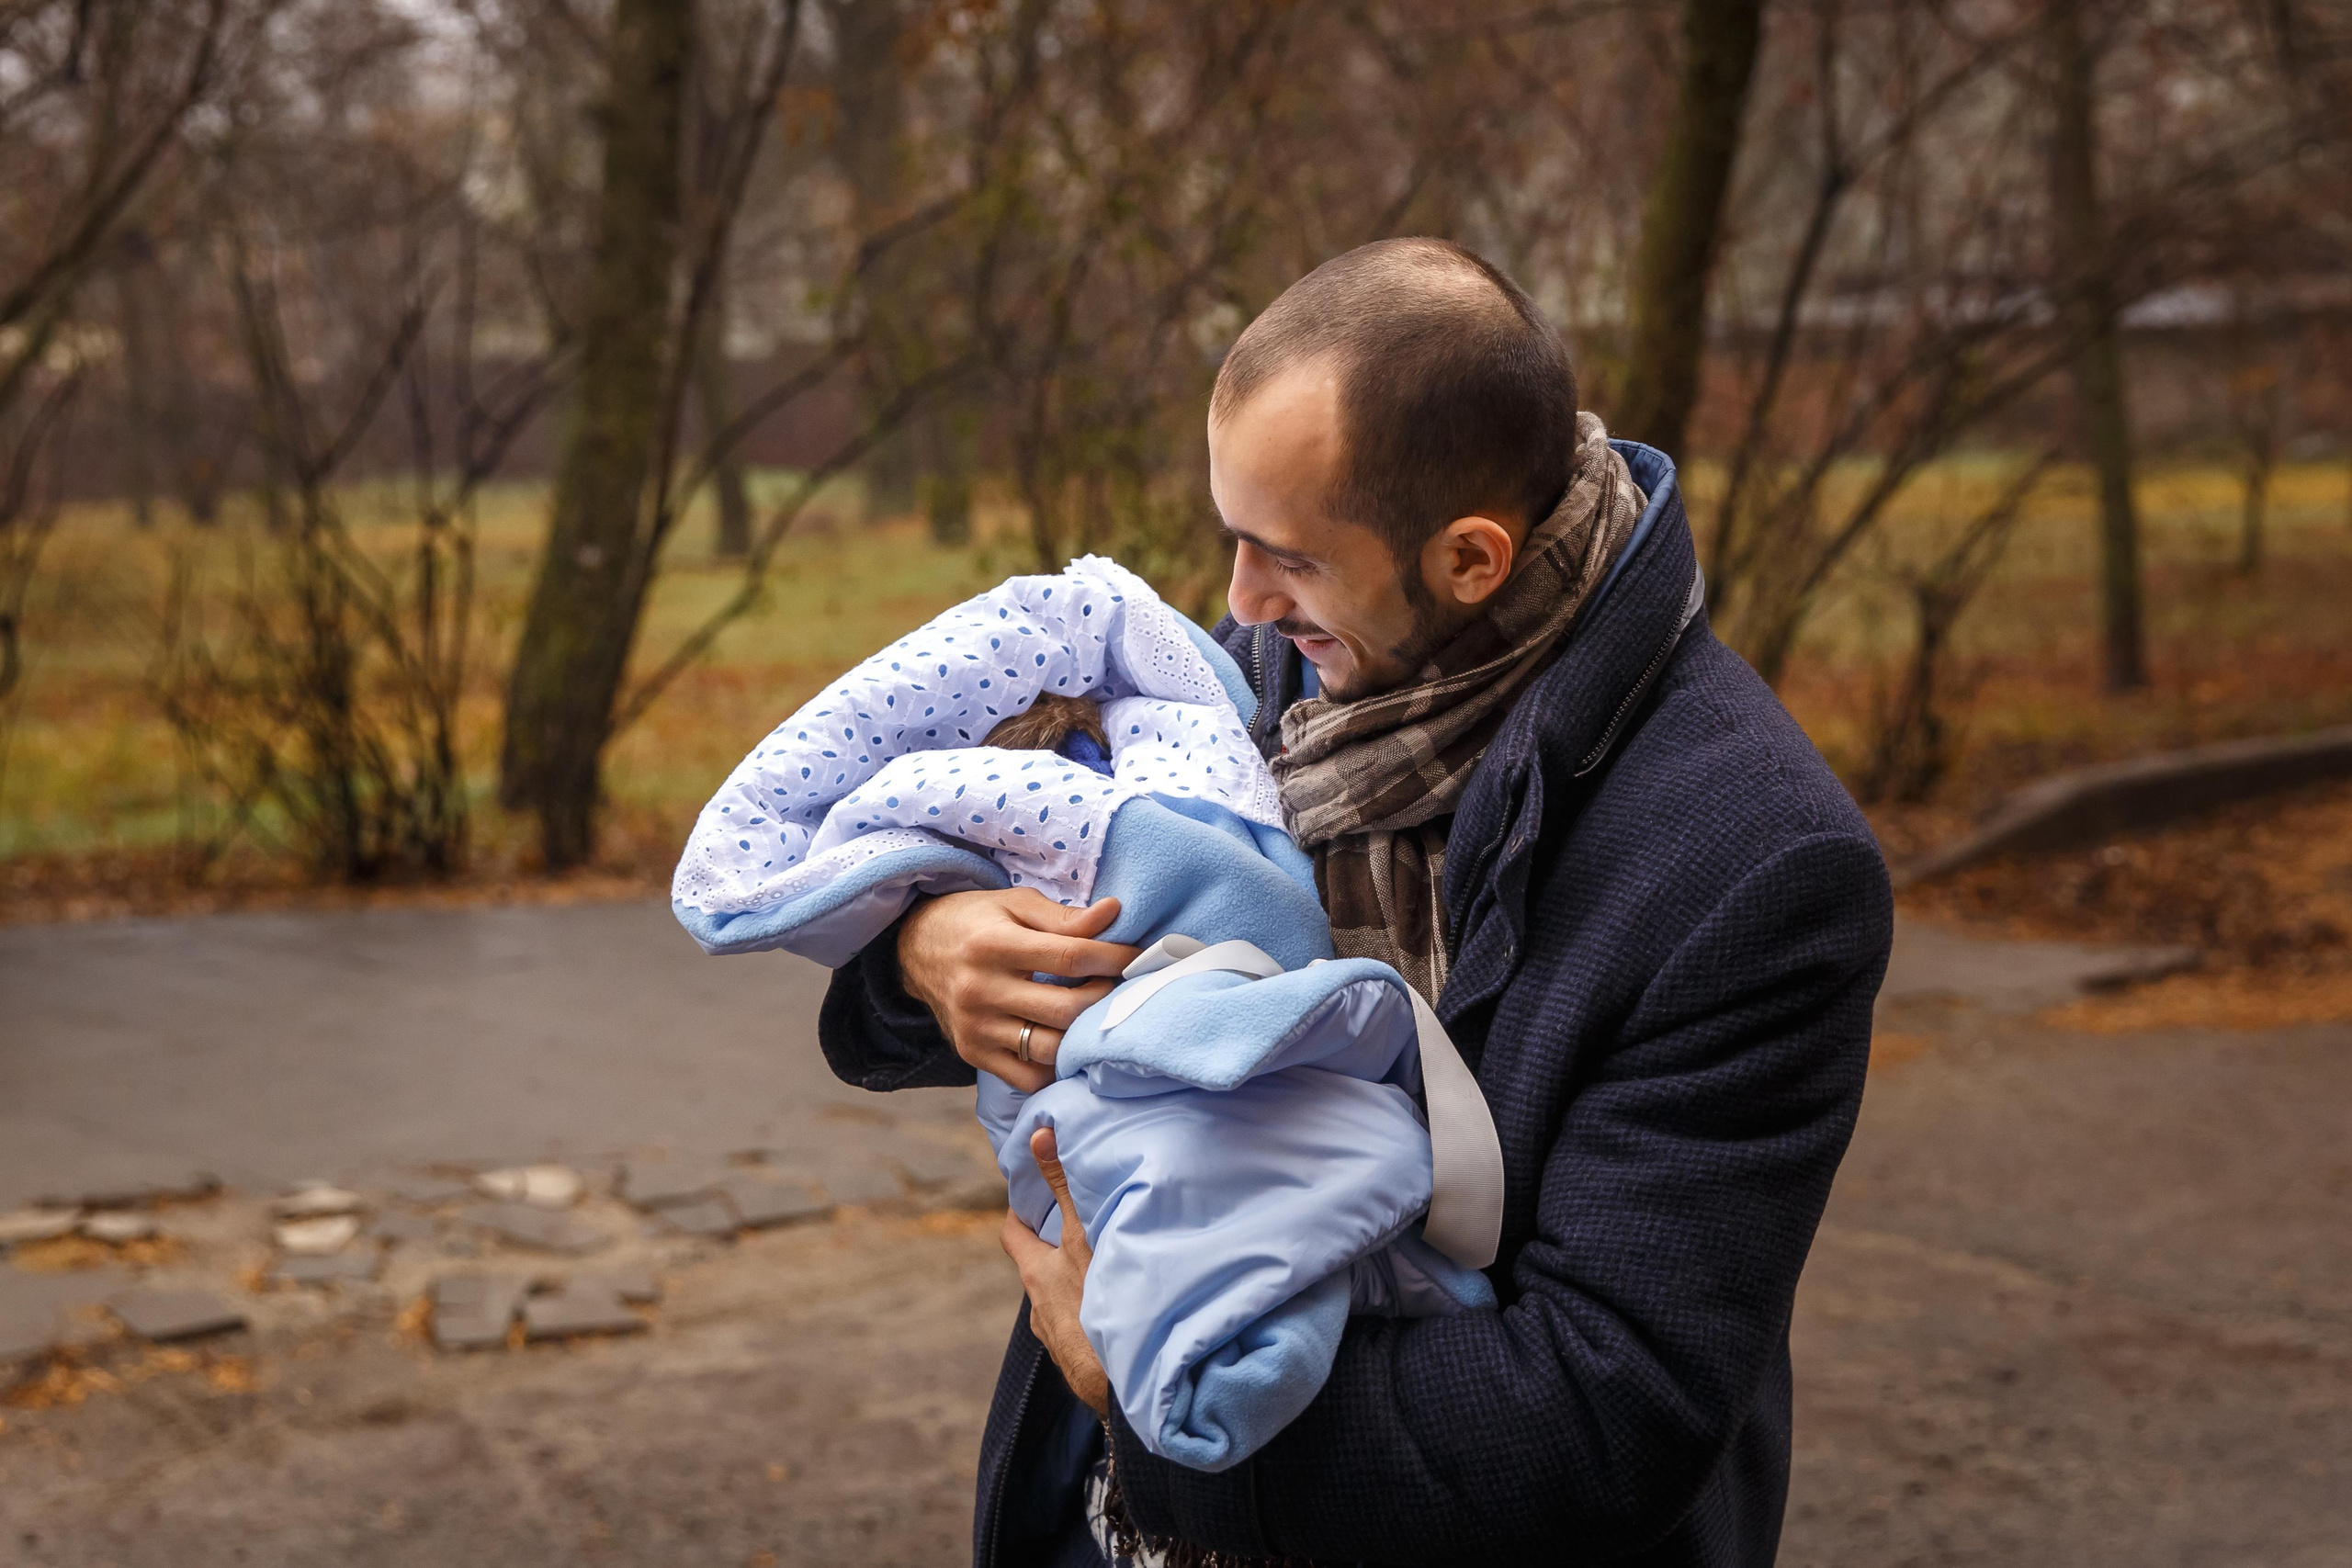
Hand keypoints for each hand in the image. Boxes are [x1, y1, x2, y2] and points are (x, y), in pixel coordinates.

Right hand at [898, 888, 1137, 1093]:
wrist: (915, 949)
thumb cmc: (975, 921)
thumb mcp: (1014, 904)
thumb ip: (1064, 917)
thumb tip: (1113, 914)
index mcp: (993, 945)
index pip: (1070, 957)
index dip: (1113, 958)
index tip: (1138, 957)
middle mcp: (980, 991)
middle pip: (1065, 1009)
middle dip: (1106, 999)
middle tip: (1120, 987)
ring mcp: (976, 1028)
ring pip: (1049, 1049)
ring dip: (1084, 1037)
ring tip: (1096, 1016)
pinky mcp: (973, 1054)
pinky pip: (1027, 1077)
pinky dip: (1056, 1066)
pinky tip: (1068, 1044)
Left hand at [1002, 1126, 1108, 1417]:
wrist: (1124, 1388)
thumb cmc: (1099, 1307)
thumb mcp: (1082, 1238)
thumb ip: (1065, 1186)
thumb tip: (1039, 1135)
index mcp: (1037, 1276)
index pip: (1013, 1235)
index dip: (1019, 1211)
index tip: (1031, 1192)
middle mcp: (1042, 1309)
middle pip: (1041, 1267)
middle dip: (1057, 1245)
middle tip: (1080, 1220)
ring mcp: (1062, 1339)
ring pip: (1065, 1297)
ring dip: (1079, 1279)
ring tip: (1107, 1259)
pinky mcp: (1086, 1361)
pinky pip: (1087, 1324)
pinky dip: (1097, 1308)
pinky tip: (1122, 1304)